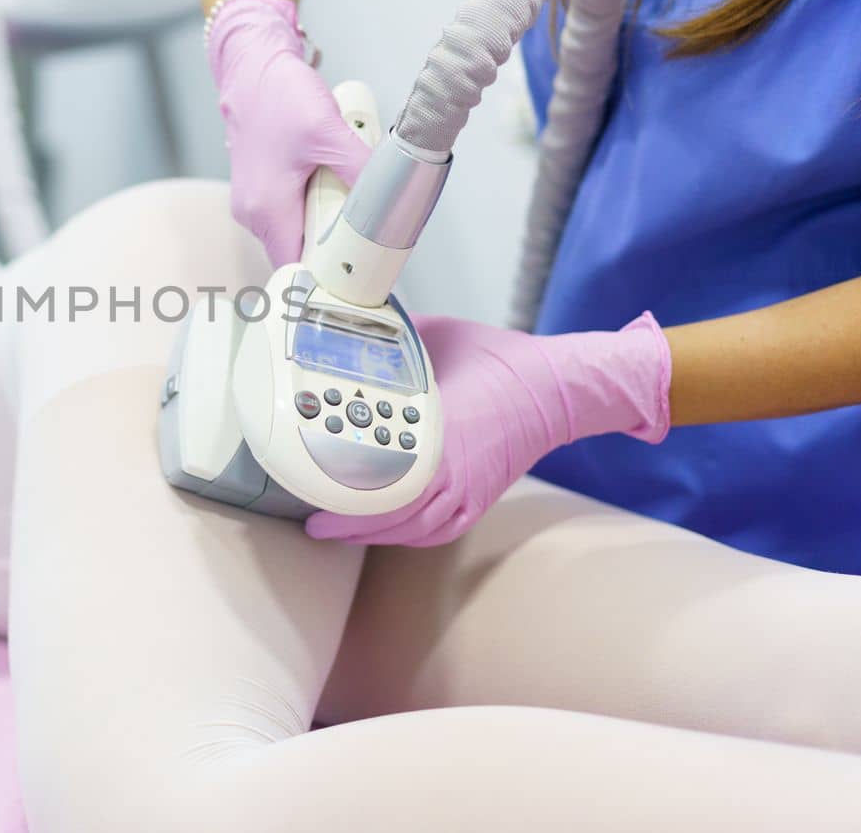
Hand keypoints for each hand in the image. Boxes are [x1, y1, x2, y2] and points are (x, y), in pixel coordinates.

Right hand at [207, 0, 372, 266]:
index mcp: (267, 211)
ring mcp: (252, 204)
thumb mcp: (329, 133)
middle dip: (332, 249)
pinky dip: (313, 207)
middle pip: (299, 255)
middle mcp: (253, 215)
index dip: (327, 281)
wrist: (251, 69)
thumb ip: (361, 171)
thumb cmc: (278, 97)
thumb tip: (389, 200)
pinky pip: (289, 214)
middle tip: (367, 237)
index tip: (356, 280)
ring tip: (349, 203)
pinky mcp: (258, 191)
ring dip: (323, 225)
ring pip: (295, 234)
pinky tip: (330, 182)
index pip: (297, 271)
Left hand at [305, 311, 671, 545]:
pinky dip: (402, 535)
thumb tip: (350, 326)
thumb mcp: (433, 336)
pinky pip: (432, 531)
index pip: (373, 469)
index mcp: (431, 429)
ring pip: (406, 527)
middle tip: (308, 517)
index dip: (336, 483)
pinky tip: (377, 532)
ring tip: (331, 529)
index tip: (306, 484)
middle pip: (384, 509)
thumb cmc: (497, 359)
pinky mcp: (476, 502)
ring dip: (367, 531)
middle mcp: (447, 469)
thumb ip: (389, 341)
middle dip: (343, 517)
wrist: (555, 387)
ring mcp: (464, 491)